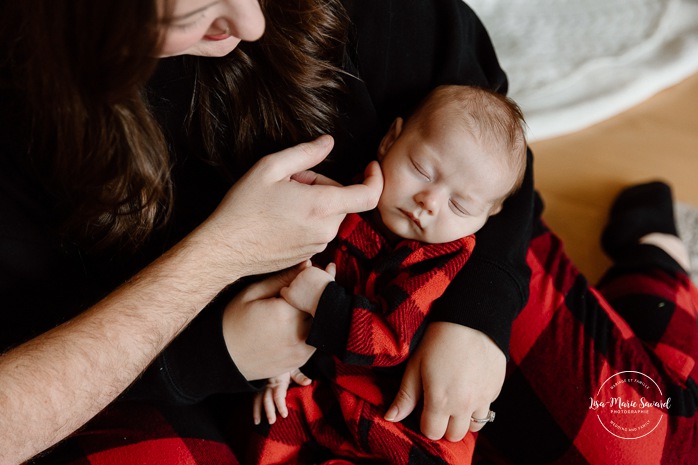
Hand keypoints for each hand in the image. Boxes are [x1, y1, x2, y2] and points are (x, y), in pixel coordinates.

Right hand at [196, 136, 382, 280]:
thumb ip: (306, 153)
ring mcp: (318, 245)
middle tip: (291, 182)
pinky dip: (307, 219)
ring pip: (329, 215)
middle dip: (323, 186)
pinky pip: (319, 230)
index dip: (375, 178)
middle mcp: (326, 230)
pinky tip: (281, 218)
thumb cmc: (243, 208)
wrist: (225, 249)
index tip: (371, 167)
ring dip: (314, 203)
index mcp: (321, 206)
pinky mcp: (309, 255)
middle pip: (342, 200)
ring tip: (282, 201)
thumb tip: (328, 142)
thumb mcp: (270, 167)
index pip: (368, 195)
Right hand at [222, 265, 316, 380]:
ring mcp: (300, 351)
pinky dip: (315, 326)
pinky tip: (304, 315)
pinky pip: (317, 339)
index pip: (316, 291)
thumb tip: (308, 264)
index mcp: (285, 315)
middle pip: (324, 309)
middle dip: (324, 293)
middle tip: (323, 278)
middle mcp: (297, 336)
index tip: (325, 267)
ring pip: (324, 325)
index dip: (321, 278)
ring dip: (321, 310)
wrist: (222, 358)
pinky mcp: (300, 360)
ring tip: (311, 297)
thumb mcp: (252, 293)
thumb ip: (282, 278)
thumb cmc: (233, 321)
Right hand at [252, 369, 311, 424]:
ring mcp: (262, 386)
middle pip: (266, 399)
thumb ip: (299, 377)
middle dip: (268, 411)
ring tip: (257, 422)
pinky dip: (253, 407)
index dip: (280, 405)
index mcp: (278, 380)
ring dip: (257, 411)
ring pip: (257, 399)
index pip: (278, 394)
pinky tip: (254, 418)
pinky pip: (254, 398)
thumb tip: (308, 382)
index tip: (284, 415)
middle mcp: (269, 384)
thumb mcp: (293, 369)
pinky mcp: (258, 388)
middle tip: (271, 421)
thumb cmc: (286, 365)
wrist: (274, 357)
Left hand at [280, 262, 335, 315]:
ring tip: (300, 297)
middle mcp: (300, 274)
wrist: (326, 301)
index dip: (305, 280)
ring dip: (293, 290)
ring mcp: (294, 283)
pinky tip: (291, 299)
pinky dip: (286, 294)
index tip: (309, 287)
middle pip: (296, 279)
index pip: (303, 273)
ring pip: (290, 285)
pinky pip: (283, 292)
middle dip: (299, 285)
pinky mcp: (290, 292)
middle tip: (304, 293)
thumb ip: (329, 270)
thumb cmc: (329, 292)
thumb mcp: (331, 279)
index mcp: (309, 270)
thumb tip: (331, 264)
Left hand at [384, 322, 505, 440]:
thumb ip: (405, 396)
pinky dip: (478, 403)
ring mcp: (483, 398)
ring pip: (474, 426)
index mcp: (440, 401)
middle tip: (439, 405)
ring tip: (456, 398)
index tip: (423, 408)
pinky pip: (487, 407)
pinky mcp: (496, 388)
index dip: (425, 423)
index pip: (432, 432)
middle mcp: (464, 405)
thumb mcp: (416, 366)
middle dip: (445, 425)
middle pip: (454, 435)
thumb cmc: (438, 340)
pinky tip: (469, 384)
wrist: (471, 319)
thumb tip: (390, 418)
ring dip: (463, 418)